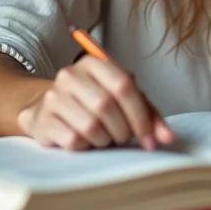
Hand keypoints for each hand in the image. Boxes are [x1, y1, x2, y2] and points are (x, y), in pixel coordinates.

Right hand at [17, 56, 174, 150]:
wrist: (50, 110)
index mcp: (95, 62)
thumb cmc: (94, 103)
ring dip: (105, 140)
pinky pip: (73, 140)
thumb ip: (148, 114)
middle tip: (124, 138)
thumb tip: (168, 137)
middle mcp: (71, 75)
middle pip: (107, 106)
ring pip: (91, 126)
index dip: (141, 115)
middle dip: (122, 130)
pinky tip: (86, 142)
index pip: (124, 85)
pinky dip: (86, 147)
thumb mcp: (122, 100)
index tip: (150, 139)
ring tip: (104, 138)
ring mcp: (54, 96)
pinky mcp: (43, 120)